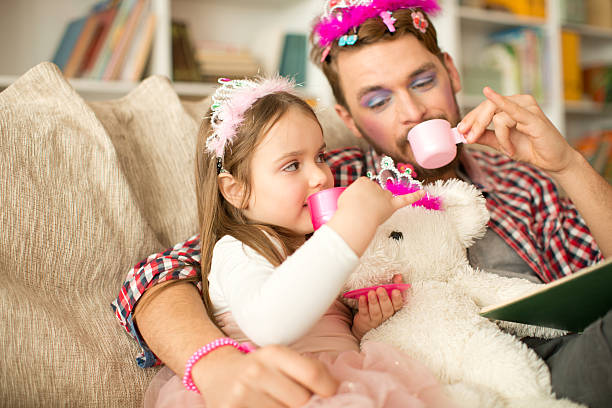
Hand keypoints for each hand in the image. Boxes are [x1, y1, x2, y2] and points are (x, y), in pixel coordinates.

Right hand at [195, 345, 337, 407]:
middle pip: (301, 400)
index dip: (329, 389)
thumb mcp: (280, 360)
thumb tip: (341, 390)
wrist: (216, 373)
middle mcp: (256, 371)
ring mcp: (242, 394)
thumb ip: (307, 371)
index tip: (332, 396)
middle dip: (308, 406)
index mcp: (273, 353)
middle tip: (303, 402)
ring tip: (282, 404)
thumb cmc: (258, 370)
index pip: (312, 374)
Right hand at [338, 177, 424, 226]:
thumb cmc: (346, 211)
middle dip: (368, 202)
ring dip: (379, 205)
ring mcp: (384, 195)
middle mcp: (374, 185)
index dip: (359, 198)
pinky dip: (414, 196)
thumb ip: (351, 198)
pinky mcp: (392, 205)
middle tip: (360, 213)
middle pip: (374, 193)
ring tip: (370, 214)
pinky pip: (405, 199)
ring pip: (384, 198)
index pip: (363, 187)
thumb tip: (354, 204)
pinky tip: (422, 192)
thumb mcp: (342, 199)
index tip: (354, 205)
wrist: (355, 218)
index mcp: (362, 181)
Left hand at [351, 274, 405, 339]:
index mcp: (393, 309)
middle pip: (387, 309)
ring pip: (376, 312)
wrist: (366, 322)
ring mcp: (375, 319)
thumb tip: (398, 276)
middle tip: (380, 289)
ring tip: (371, 292)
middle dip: (384, 299)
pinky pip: (364, 313)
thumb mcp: (387, 296)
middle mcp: (385, 316)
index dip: (397, 298)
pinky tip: (361, 297)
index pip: (398, 305)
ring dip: (373, 302)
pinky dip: (363, 305)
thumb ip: (394, 285)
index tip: (396, 290)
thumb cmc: (379, 306)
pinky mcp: (365, 320)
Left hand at [457, 87, 576, 174]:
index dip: (471, 118)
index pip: (485, 106)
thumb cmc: (531, 149)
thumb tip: (465, 134)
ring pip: (498, 116)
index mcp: (512, 105)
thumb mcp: (501, 144)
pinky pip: (512, 113)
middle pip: (488, 107)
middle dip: (475, 124)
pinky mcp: (534, 117)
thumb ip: (485, 137)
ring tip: (509, 149)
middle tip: (469, 139)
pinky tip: (490, 95)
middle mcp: (520, 101)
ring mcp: (528, 107)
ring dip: (500, 138)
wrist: (553, 161)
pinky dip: (502, 120)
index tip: (460, 131)